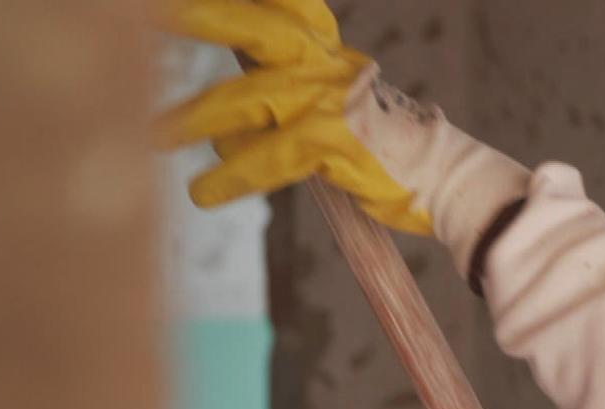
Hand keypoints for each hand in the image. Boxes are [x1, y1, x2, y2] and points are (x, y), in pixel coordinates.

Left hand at [157, 0, 432, 233]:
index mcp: (333, 58)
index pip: (290, 9)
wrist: (452, 183)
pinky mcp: (335, 141)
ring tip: (153, 136)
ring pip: (248, 99)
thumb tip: (222, 126)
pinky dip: (232, 176)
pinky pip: (268, 155)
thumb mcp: (344, 115)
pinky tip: (204, 193)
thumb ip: (293, 105)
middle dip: (205, 17)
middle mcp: (330, 69)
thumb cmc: (395, 159)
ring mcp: (332, 102)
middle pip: (258, 29)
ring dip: (194, 118)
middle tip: (152, 13)